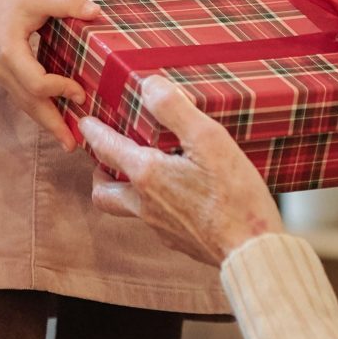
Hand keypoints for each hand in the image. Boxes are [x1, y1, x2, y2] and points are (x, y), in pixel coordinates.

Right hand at [0, 0, 99, 145]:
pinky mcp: (7, 76)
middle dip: (52, 124)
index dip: (59, 90)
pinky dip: (40, 111)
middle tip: (73, 144)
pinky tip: (56, 120)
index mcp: (9, 52)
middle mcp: (3, 69)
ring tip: (67, 140)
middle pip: (29, 104)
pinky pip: (24, 99)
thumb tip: (96, 12)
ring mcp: (2, 75)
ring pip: (25, 105)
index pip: (35, 83)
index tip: (81, 92)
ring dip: (47, 122)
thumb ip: (66, 3)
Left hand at [82, 77, 283, 264]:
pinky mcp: (179, 241)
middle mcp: (145, 204)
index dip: (93, 133)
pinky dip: (155, 205)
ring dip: (125, 190)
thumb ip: (175, 110)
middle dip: (100, 173)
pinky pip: (155, 222)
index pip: (107, 149)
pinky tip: (178, 196)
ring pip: (128, 209)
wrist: (252, 251)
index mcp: (147, 175)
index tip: (85, 123)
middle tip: (105, 158)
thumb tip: (149, 86)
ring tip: (140, 173)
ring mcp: (161, 227)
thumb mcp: (208, 140)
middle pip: (104, 192)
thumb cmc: (235, 196)